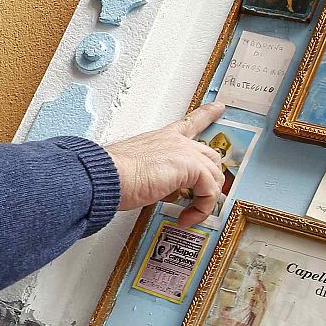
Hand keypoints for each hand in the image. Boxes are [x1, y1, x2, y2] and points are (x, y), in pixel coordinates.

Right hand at [103, 102, 226, 226]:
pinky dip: (201, 209)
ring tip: (189, 214)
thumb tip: (168, 192)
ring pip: (213, 176)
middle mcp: (176, 141)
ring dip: (204, 200)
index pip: (188, 124)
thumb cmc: (112, 174)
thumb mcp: (138, 170)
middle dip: (212, 179)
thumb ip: (159, 177)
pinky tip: (186, 217)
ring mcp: (185, 152)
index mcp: (163, 138)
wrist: (108, 175)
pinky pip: (209, 191)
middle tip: (206, 197)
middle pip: (210, 155)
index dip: (205, 115)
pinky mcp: (191, 167)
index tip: (218, 108)